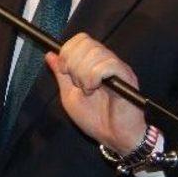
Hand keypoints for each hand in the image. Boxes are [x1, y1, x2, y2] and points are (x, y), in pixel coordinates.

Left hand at [45, 33, 147, 153]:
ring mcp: (118, 67)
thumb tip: (51, 54)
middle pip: (86, 42)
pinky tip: (95, 88)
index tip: (64, 70)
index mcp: (94, 63)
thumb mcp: (69, 95)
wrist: (115, 137)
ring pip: (95, 52)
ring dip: (83, 73)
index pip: (81, 39)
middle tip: (77, 83)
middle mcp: (107, 61)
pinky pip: (108, 64)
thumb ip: (61, 75)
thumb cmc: (95, 120)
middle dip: (73, 63)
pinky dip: (94, 76)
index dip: (68, 51)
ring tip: (88, 90)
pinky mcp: (126, 76)